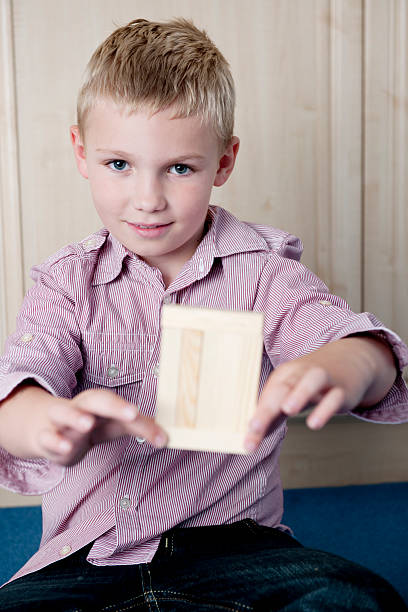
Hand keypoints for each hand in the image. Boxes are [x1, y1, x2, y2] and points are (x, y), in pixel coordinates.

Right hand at [33, 389, 167, 464]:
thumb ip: (139, 428)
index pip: (117, 404)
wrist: (45, 429)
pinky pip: (47, 438)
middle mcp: (80, 407)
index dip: (130, 410)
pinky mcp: (44, 438)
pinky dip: (55, 441)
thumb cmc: (87, 425)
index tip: (144, 420)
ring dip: (75, 417)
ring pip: (64, 413)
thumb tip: (165, 437)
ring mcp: (60, 422)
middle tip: (132, 413)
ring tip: (87, 424)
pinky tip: (65, 447)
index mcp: (98, 402)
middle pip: (95, 400)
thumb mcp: (113, 425)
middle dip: (113, 405)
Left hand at [244, 336, 395, 451]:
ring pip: (310, 382)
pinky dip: (325, 409)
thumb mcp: (288, 396)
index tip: (246, 442)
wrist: (347, 362)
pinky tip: (314, 423)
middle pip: (282, 389)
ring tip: (287, 411)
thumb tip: (251, 442)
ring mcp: (322, 379)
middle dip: (267, 409)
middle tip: (254, 428)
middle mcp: (300, 373)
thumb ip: (271, 417)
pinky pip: (334, 397)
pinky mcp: (342, 390)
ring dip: (298, 394)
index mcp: (283, 375)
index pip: (266, 398)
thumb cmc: (309, 385)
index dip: (255, 418)